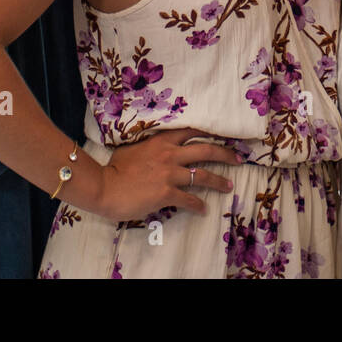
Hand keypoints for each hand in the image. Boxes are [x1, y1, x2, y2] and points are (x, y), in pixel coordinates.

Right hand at [89, 128, 239, 219]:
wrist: (103, 186)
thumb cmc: (114, 168)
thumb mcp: (132, 148)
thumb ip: (149, 146)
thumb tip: (155, 148)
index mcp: (162, 140)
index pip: (192, 132)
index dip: (210, 134)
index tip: (224, 136)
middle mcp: (170, 154)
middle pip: (206, 150)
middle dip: (225, 154)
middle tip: (238, 159)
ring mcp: (169, 174)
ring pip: (202, 175)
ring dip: (218, 181)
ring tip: (228, 186)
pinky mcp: (166, 193)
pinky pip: (189, 199)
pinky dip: (198, 205)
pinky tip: (203, 209)